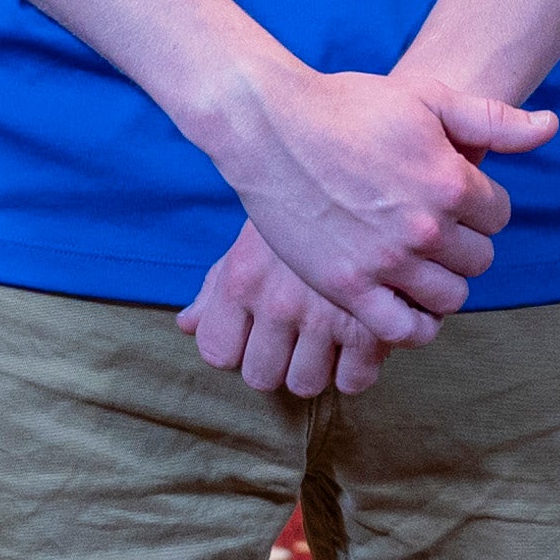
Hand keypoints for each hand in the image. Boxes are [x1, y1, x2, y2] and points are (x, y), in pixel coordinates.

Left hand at [180, 225, 393, 399]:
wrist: (366, 175)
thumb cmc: (301, 205)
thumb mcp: (251, 238)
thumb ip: (216, 286)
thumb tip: (186, 326)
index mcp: (243, 280)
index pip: (217, 352)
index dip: (234, 346)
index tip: (252, 331)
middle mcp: (279, 304)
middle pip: (260, 376)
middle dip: (274, 361)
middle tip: (292, 337)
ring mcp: (325, 318)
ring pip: (305, 384)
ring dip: (313, 367)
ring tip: (324, 338)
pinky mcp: (373, 327)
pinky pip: (353, 381)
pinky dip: (354, 369)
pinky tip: (355, 341)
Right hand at [188, 60, 553, 351]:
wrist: (272, 127)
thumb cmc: (350, 106)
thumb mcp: (427, 97)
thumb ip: (492, 119)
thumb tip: (551, 127)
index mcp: (451, 182)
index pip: (499, 215)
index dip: (480, 204)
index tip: (452, 194)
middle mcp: (424, 228)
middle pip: (479, 259)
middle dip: (464, 242)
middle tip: (434, 226)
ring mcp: (385, 262)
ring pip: (449, 297)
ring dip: (442, 281)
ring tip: (420, 260)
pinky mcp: (348, 287)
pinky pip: (403, 329)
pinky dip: (416, 324)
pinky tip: (408, 301)